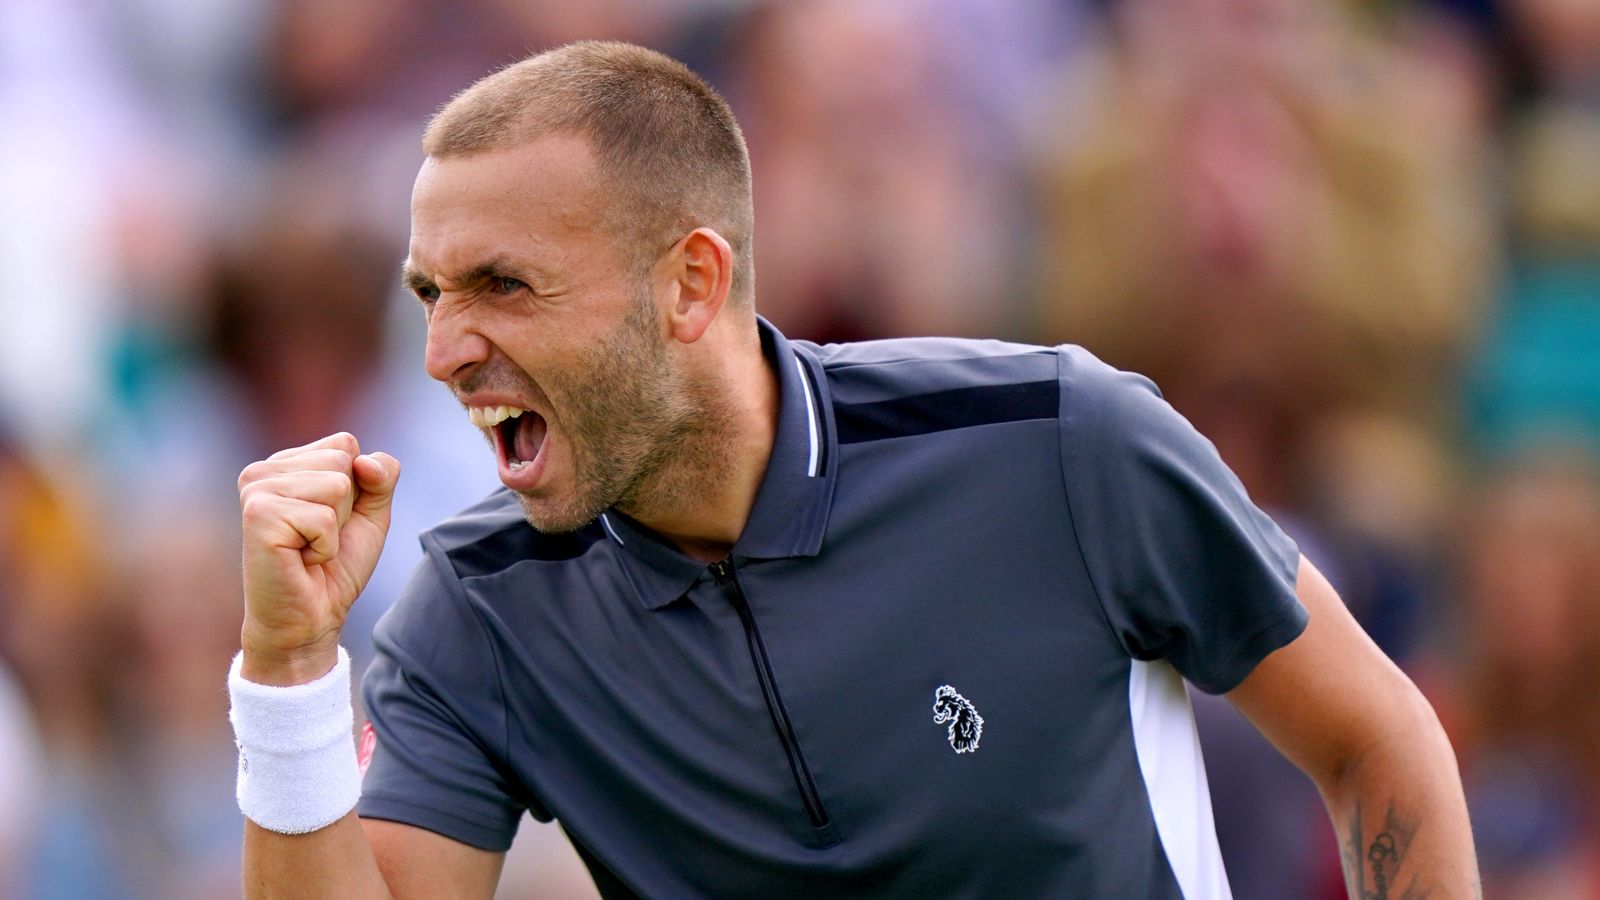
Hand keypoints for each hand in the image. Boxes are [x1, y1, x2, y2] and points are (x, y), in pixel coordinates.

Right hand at [236, 433, 399, 684]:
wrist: (311, 618)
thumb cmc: (335, 567)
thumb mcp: (371, 513)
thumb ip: (381, 476)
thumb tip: (364, 461)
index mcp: (286, 463)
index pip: (345, 445)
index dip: (357, 487)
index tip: (330, 520)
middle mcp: (264, 471)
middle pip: (342, 462)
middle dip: (346, 508)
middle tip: (318, 538)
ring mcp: (257, 491)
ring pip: (336, 487)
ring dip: (335, 528)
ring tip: (308, 548)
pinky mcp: (258, 515)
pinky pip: (324, 518)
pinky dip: (325, 546)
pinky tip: (300, 559)